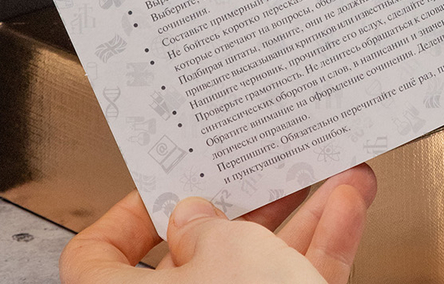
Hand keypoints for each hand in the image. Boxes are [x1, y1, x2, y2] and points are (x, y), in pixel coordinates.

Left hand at [59, 165, 376, 283]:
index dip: (129, 216)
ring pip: (256, 270)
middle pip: (196, 256)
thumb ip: (205, 223)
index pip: (96, 258)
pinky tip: (346, 212)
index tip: (168, 189)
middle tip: (264, 172)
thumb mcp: (223, 250)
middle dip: (245, 206)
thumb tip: (195, 217)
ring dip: (298, 220)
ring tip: (333, 180)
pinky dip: (318, 253)